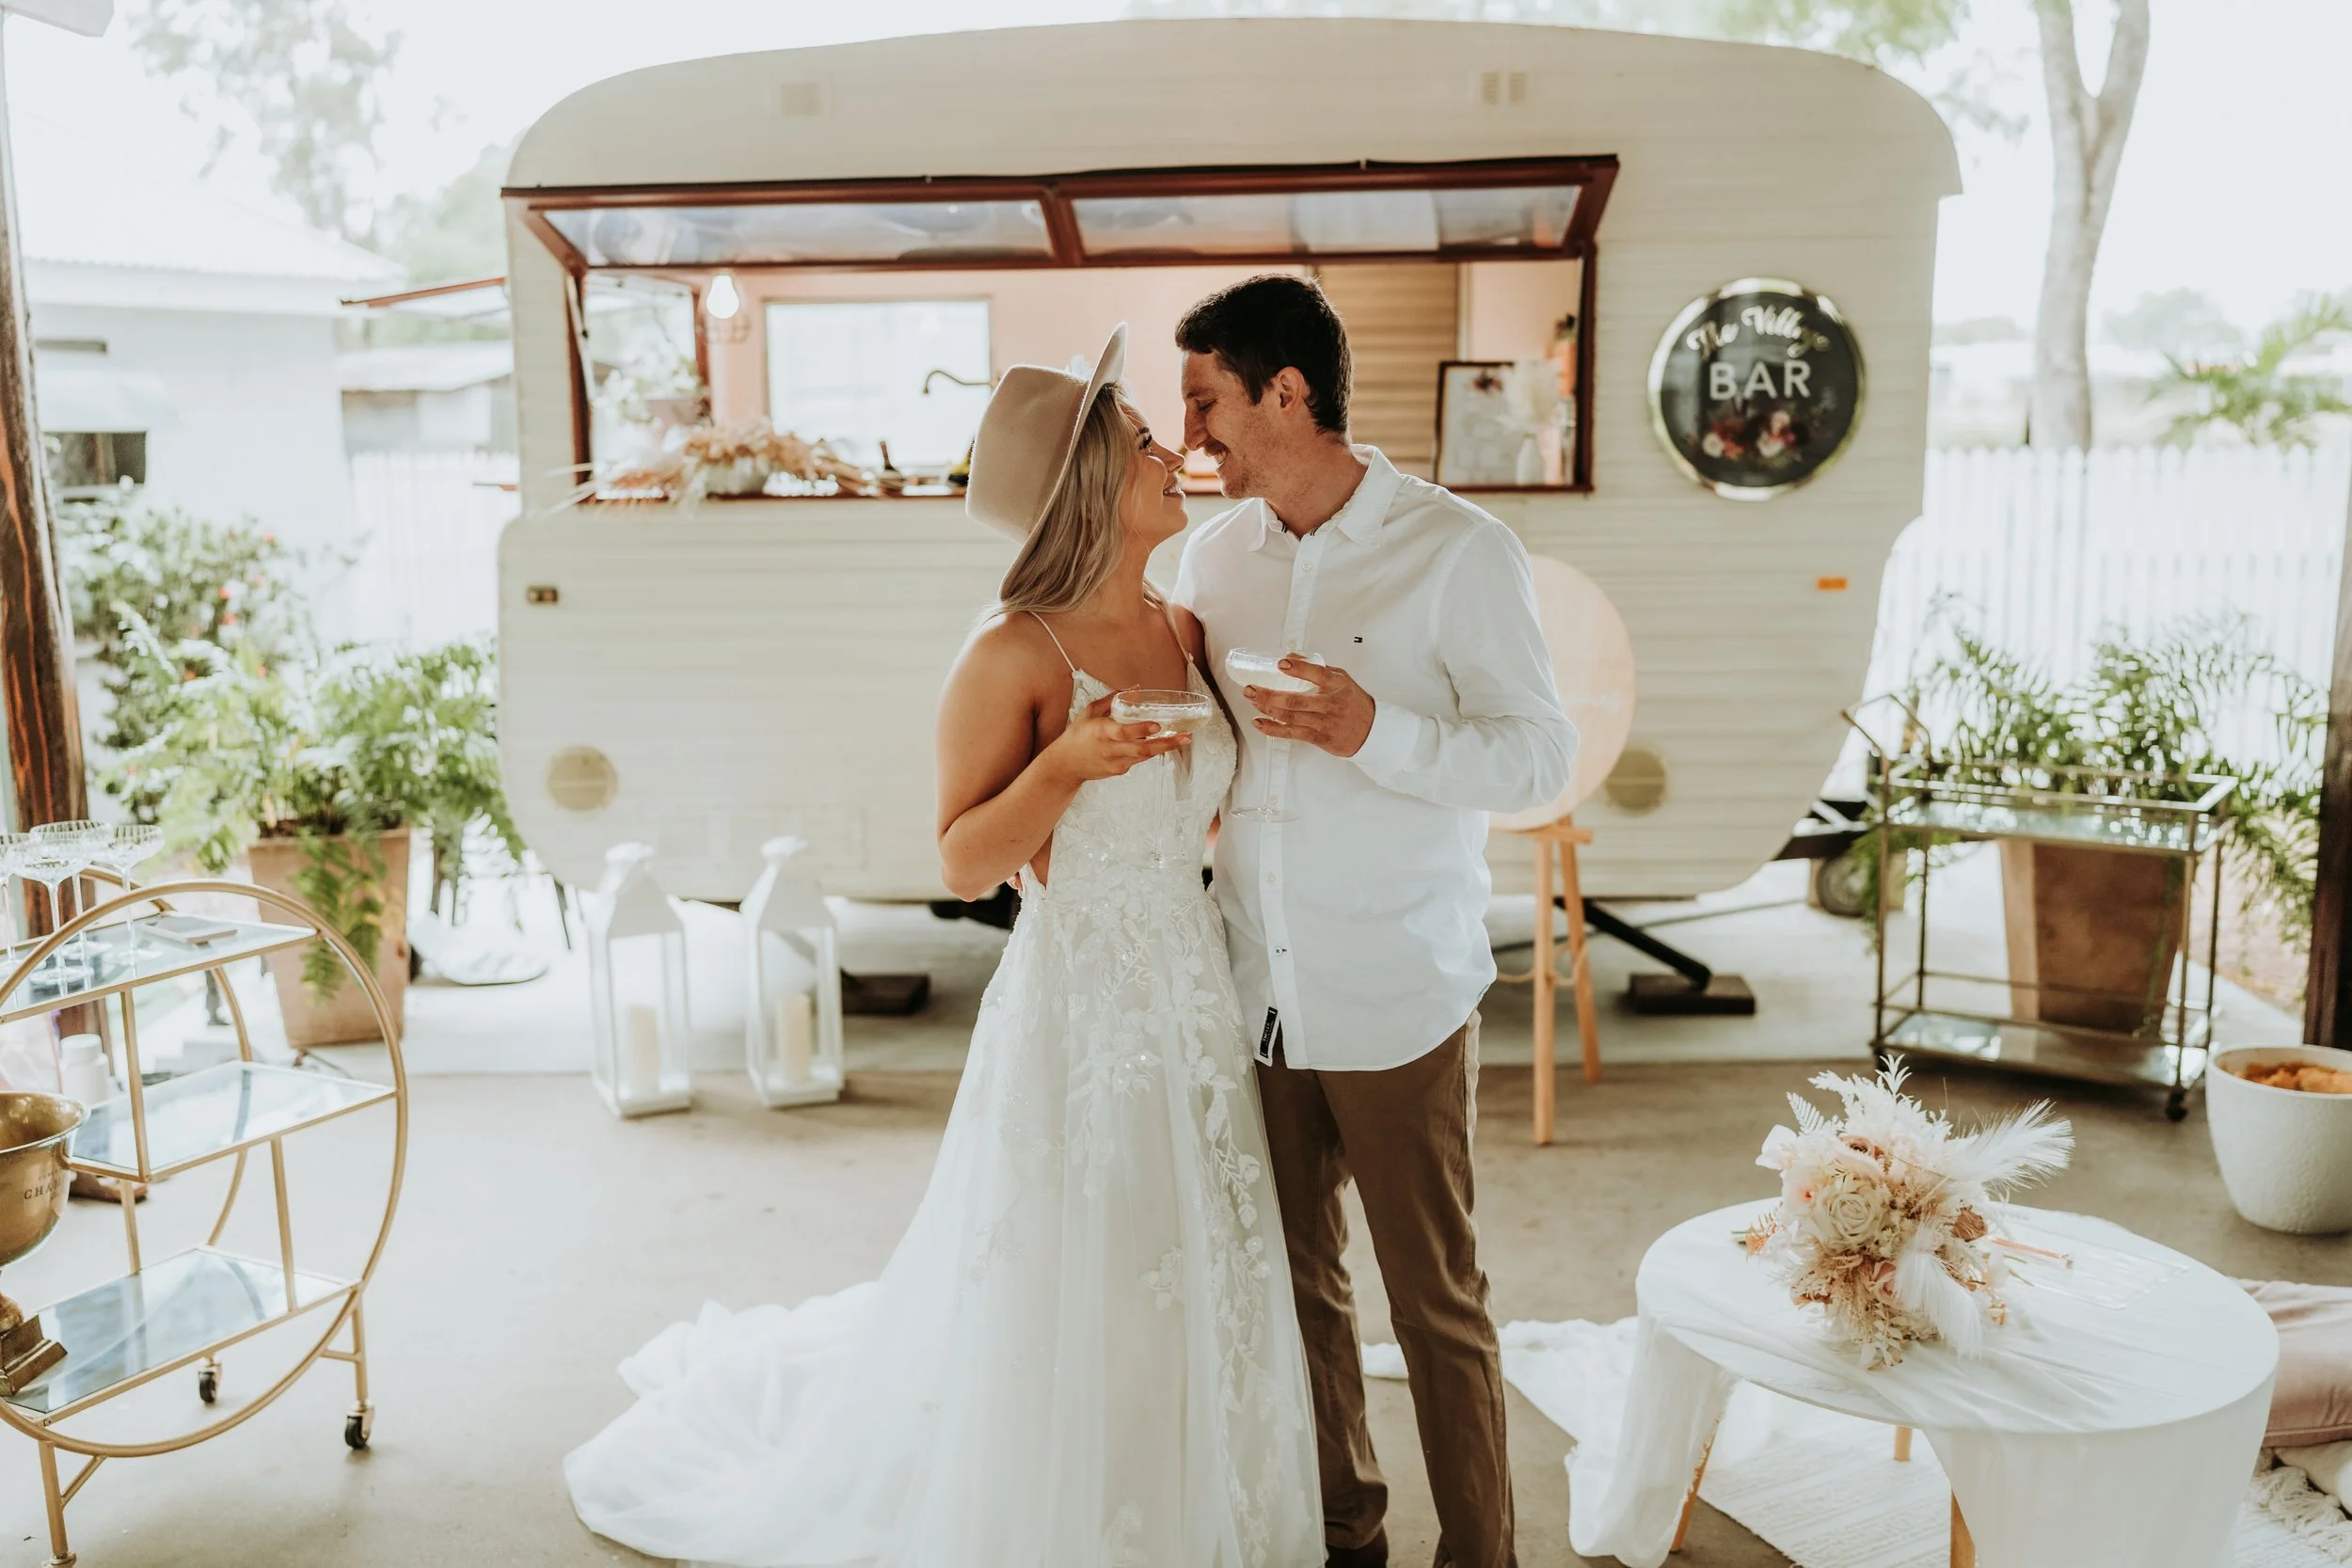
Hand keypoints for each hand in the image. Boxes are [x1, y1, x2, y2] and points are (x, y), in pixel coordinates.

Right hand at [1046, 694, 1188, 783]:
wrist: (1065, 765)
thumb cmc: (1077, 735)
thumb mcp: (1090, 712)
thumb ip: (1113, 699)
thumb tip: (1135, 688)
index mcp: (1101, 732)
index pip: (1124, 732)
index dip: (1141, 729)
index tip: (1157, 725)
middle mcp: (1110, 749)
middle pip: (1142, 749)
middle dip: (1166, 744)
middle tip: (1185, 737)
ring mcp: (1116, 762)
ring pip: (1144, 756)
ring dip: (1164, 748)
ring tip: (1183, 740)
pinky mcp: (1119, 770)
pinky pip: (1138, 759)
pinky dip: (1149, 751)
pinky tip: (1161, 744)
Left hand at [1245, 658, 1375, 757]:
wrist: (1371, 731)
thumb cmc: (1353, 702)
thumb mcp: (1341, 678)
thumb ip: (1317, 668)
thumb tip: (1291, 657)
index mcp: (1337, 685)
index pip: (1318, 674)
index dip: (1298, 669)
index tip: (1281, 663)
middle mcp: (1330, 704)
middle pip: (1295, 700)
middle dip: (1269, 694)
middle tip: (1250, 688)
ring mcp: (1324, 723)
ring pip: (1290, 717)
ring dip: (1266, 709)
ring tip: (1251, 700)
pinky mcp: (1319, 738)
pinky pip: (1292, 734)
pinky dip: (1273, 728)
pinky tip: (1259, 722)